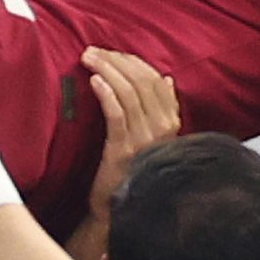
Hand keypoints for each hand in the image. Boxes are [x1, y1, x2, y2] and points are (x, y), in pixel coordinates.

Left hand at [84, 47, 181, 213]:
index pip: (155, 80)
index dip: (132, 61)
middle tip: (92, 50)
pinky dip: (106, 94)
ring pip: (128, 93)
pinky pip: (116, 114)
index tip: (110, 52)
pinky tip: (94, 81)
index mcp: (171, 123)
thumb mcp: (150, 137)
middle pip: (141, 82)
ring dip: (107, 70)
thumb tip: (166, 78)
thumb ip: (160, 109)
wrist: (118, 209)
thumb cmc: (131, 169)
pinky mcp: (123, 150)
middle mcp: (163, 130)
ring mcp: (145, 140)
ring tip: (88, 58)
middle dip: (116, 61)